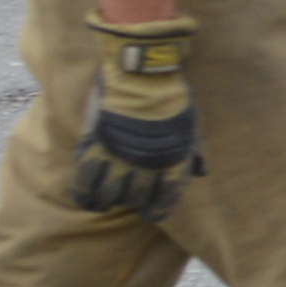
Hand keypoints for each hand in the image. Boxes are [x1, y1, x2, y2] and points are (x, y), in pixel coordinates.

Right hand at [73, 13, 201, 218]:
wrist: (144, 73)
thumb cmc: (172, 96)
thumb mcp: (192, 124)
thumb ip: (194, 151)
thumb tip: (200, 172)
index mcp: (173, 161)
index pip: (165, 197)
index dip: (157, 209)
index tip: (150, 214)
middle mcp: (147, 165)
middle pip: (135, 197)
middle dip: (131, 200)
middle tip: (125, 197)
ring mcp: (120, 156)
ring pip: (110, 193)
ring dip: (106, 200)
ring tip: (103, 202)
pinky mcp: (97, 144)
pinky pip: (86, 178)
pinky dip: (84, 192)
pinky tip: (85, 197)